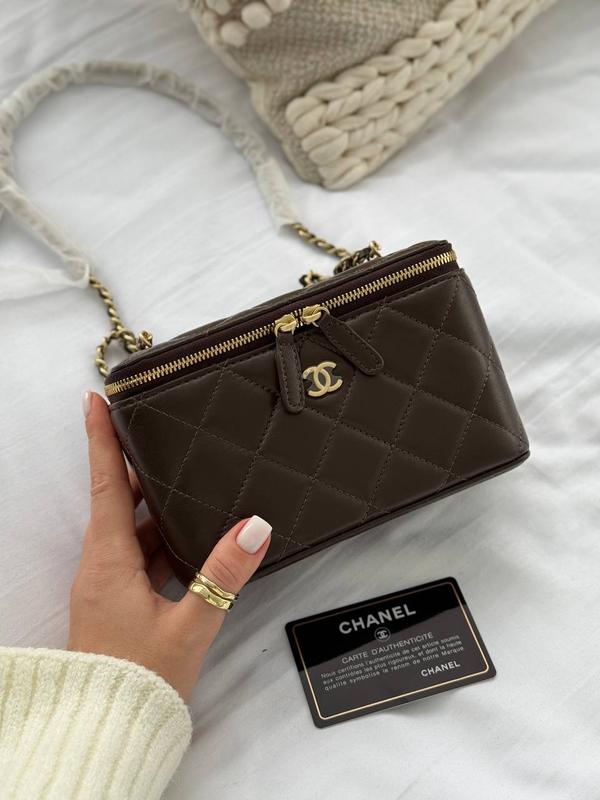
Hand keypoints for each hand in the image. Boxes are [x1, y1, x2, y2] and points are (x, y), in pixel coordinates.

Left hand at [68, 391, 271, 700]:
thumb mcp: (191, 624)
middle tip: (158, 431)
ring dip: (152, 504)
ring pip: (130, 528)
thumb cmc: (140, 679)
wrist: (110, 725)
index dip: (100, 440)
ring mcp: (108, 583)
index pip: (104, 485)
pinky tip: (189, 534)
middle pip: (117, 500)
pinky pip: (137, 553)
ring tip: (184, 476)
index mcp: (108, 561)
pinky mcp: (118, 599)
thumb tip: (255, 526)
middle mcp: (102, 565)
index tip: (95, 400)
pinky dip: (159, 536)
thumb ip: (224, 574)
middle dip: (136, 466)